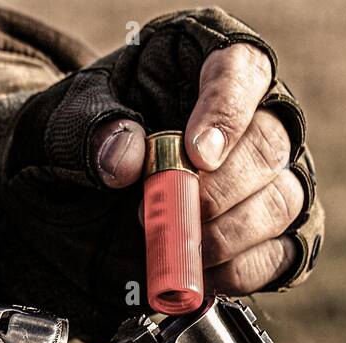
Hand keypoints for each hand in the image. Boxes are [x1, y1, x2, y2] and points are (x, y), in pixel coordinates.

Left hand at [0, 8, 321, 339]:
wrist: (69, 195)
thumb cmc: (80, 141)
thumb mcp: (63, 122)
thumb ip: (89, 130)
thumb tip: (126, 159)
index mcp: (202, 64)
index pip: (240, 70)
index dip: (227, 113)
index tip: (196, 155)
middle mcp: (251, 114)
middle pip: (270, 144)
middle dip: (217, 190)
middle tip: (164, 213)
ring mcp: (267, 176)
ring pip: (282, 201)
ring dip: (229, 234)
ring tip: (176, 248)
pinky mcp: (270, 231)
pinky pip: (280, 254)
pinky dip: (242, 272)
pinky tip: (200, 274)